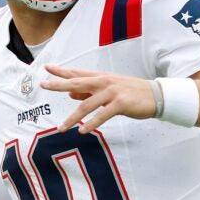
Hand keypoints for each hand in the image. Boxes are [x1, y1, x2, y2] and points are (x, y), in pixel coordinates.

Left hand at [40, 65, 155, 133]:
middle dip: (59, 84)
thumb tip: (70, 94)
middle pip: (77, 83)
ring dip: (72, 118)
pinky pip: (102, 115)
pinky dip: (91, 124)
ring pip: (86, 105)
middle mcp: (103, 82)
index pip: (77, 73)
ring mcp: (112, 92)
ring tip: (61, 128)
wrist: (156, 95)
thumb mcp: (108, 88)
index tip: (47, 67)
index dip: (61, 70)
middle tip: (44, 85)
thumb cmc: (130, 92)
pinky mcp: (120, 104)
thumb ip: (89, 91)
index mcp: (100, 77)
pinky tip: (82, 131)